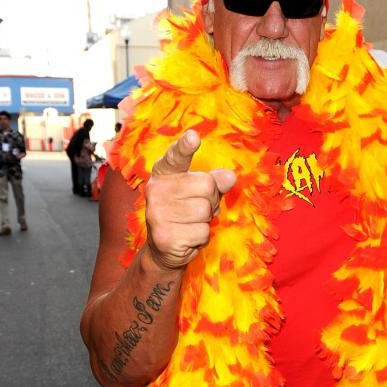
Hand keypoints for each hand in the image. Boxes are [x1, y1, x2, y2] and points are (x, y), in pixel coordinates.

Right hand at [144, 129, 235, 269]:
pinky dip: (201, 237)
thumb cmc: (184, 215)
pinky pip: (202, 231)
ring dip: (206, 220)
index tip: (193, 137)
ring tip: (191, 224)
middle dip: (211, 200)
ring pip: (205, 210)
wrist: (164, 249)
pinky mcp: (165, 236)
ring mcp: (158, 213)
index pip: (175, 157)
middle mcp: (156, 190)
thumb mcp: (198, 193)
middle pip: (206, 185)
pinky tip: (188, 238)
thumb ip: (214, 182)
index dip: (184, 147)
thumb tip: (230, 176)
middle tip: (198, 210)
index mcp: (163, 174)